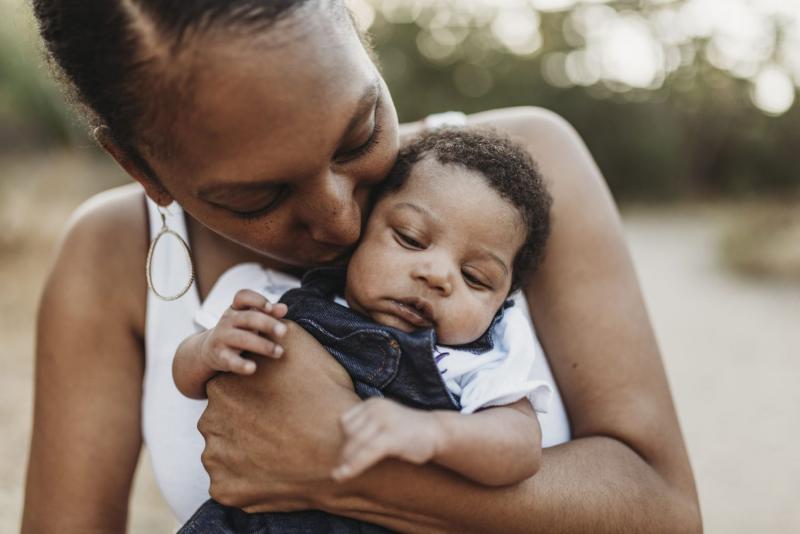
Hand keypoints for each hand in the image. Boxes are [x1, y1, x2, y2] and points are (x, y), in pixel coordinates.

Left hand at [198, 321, 360, 512]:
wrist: (339, 451)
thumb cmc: (324, 398)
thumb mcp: (303, 348)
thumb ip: (276, 333)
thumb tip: (269, 318)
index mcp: (222, 387)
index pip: (228, 391)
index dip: (254, 397)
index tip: (276, 404)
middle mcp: (209, 421)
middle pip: (222, 422)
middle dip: (245, 424)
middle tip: (279, 429)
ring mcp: (214, 459)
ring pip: (224, 453)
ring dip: (244, 453)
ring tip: (278, 451)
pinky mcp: (222, 490)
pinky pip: (229, 483)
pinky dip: (247, 480)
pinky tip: (273, 471)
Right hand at [199, 289, 287, 374]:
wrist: (210, 349)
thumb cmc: (239, 330)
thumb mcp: (251, 319)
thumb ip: (268, 313)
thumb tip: (284, 308)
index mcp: (236, 308)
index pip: (242, 297)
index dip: (256, 300)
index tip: (270, 308)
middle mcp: (227, 320)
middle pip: (248, 318)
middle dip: (267, 324)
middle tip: (284, 331)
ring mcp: (221, 337)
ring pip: (242, 339)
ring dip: (262, 345)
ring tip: (279, 352)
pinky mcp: (219, 356)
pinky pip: (230, 360)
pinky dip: (241, 364)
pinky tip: (253, 368)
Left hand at [332, 398, 443, 481]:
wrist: (436, 431)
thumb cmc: (408, 431)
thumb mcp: (384, 421)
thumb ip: (366, 427)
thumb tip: (342, 449)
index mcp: (373, 403)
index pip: (346, 421)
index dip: (345, 439)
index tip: (347, 454)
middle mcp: (377, 408)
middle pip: (350, 434)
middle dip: (345, 453)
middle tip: (341, 470)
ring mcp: (385, 421)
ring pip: (356, 444)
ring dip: (346, 462)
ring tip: (339, 476)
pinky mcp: (392, 436)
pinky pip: (367, 452)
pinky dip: (354, 466)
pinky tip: (344, 475)